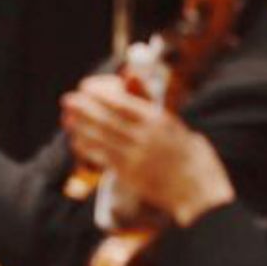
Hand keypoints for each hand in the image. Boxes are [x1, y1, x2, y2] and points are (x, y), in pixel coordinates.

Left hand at [61, 79, 234, 225]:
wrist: (199, 190)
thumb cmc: (185, 150)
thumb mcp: (171, 121)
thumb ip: (146, 100)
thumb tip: (128, 75)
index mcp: (157, 120)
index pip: (119, 101)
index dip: (97, 92)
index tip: (85, 87)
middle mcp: (145, 138)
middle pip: (104, 118)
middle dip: (82, 107)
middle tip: (67, 99)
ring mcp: (136, 157)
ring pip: (99, 137)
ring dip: (79, 126)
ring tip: (67, 117)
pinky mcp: (129, 175)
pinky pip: (101, 157)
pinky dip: (86, 147)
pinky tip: (77, 140)